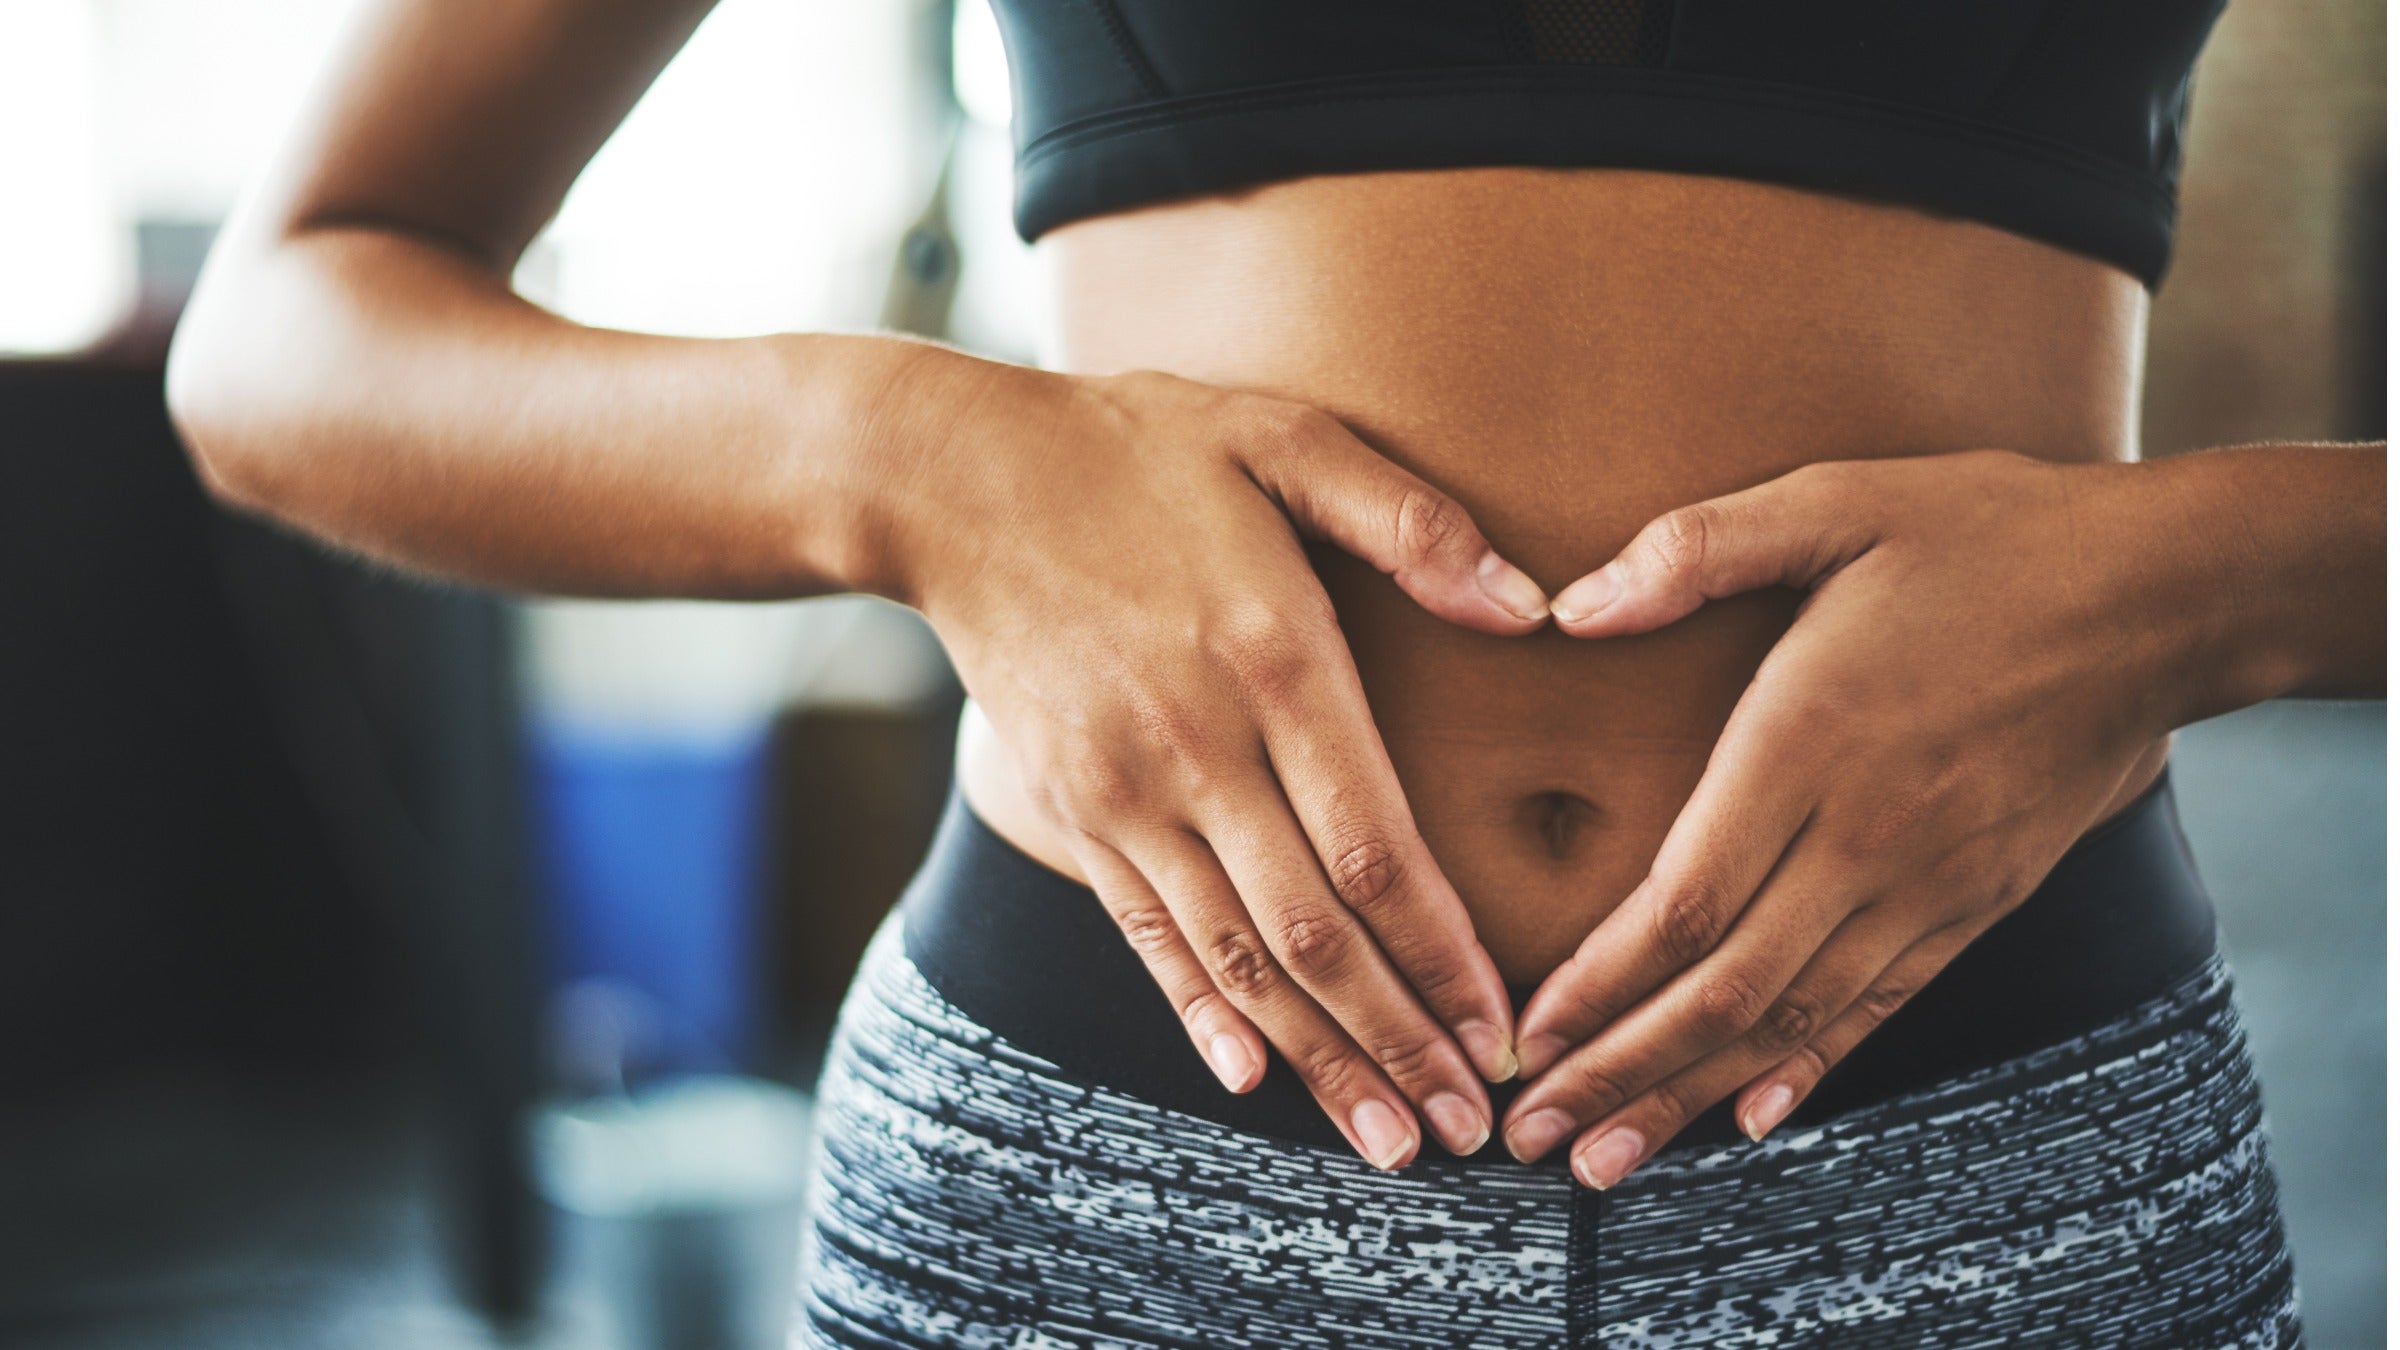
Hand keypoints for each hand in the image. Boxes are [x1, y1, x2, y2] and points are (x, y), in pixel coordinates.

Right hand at [880, 352, 1547, 1167]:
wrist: (951, 480)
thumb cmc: (1138, 448)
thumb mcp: (1280, 438)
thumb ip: (1410, 521)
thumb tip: (1534, 606)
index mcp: (1274, 661)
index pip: (1377, 852)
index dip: (1446, 960)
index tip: (1507, 1037)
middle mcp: (1199, 748)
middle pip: (1314, 936)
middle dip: (1400, 1047)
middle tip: (1477, 1138)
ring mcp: (1125, 792)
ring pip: (1232, 961)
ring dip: (1318, 1062)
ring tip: (1392, 1146)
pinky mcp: (1074, 809)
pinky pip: (1145, 935)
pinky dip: (1198, 1015)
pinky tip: (1253, 1079)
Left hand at [1498, 449, 2224, 1186]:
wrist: (2162, 597)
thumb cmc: (1987, 533)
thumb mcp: (1836, 501)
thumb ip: (1694, 550)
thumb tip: (1569, 609)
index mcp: (1808, 743)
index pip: (1681, 904)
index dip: (1597, 987)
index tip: (1523, 1039)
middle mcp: (1863, 837)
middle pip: (1722, 990)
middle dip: (1618, 1072)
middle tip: (1533, 1139)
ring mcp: (1926, 882)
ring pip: (1791, 1020)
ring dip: (1690, 1095)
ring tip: (1607, 1160)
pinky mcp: (1974, 901)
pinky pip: (1878, 1006)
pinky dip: (1806, 1067)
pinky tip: (1748, 1116)